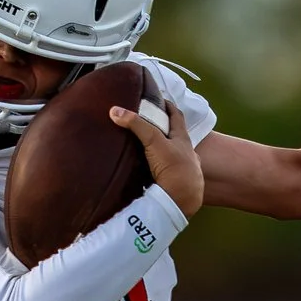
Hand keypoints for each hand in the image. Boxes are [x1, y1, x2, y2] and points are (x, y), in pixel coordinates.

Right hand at [109, 95, 205, 214]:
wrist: (181, 200)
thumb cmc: (174, 167)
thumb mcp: (155, 141)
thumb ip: (137, 125)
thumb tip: (114, 110)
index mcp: (183, 140)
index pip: (177, 116)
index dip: (168, 106)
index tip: (159, 100)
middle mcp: (185, 154)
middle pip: (174, 137)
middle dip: (164, 131)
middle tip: (148, 125)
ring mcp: (181, 171)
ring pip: (170, 157)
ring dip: (160, 153)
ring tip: (144, 150)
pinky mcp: (174, 186)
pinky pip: (164, 175)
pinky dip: (157, 172)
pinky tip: (147, 174)